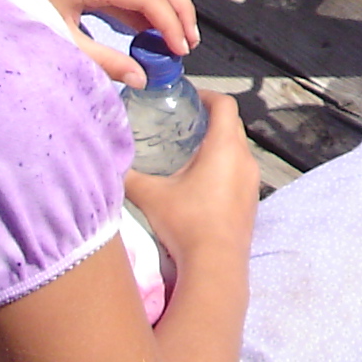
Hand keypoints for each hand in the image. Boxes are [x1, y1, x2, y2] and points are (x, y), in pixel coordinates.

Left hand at [20, 0, 198, 86]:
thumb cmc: (17, 18)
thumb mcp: (61, 44)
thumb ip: (104, 61)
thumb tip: (143, 78)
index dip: (170, 25)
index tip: (180, 51)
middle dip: (180, 9)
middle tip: (189, 43)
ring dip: (168, 4)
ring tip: (177, 39)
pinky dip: (148, 4)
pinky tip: (150, 33)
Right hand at [124, 93, 257, 262]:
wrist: (216, 265)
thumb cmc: (187, 223)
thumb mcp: (150, 196)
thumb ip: (128, 176)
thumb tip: (109, 163)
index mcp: (225, 147)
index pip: (224, 105)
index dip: (207, 95)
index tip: (188, 97)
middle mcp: (245, 159)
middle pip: (233, 125)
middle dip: (211, 119)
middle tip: (184, 122)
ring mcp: (252, 182)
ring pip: (238, 150)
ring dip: (219, 145)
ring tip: (190, 151)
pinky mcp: (252, 202)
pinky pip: (241, 172)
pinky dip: (225, 167)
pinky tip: (202, 183)